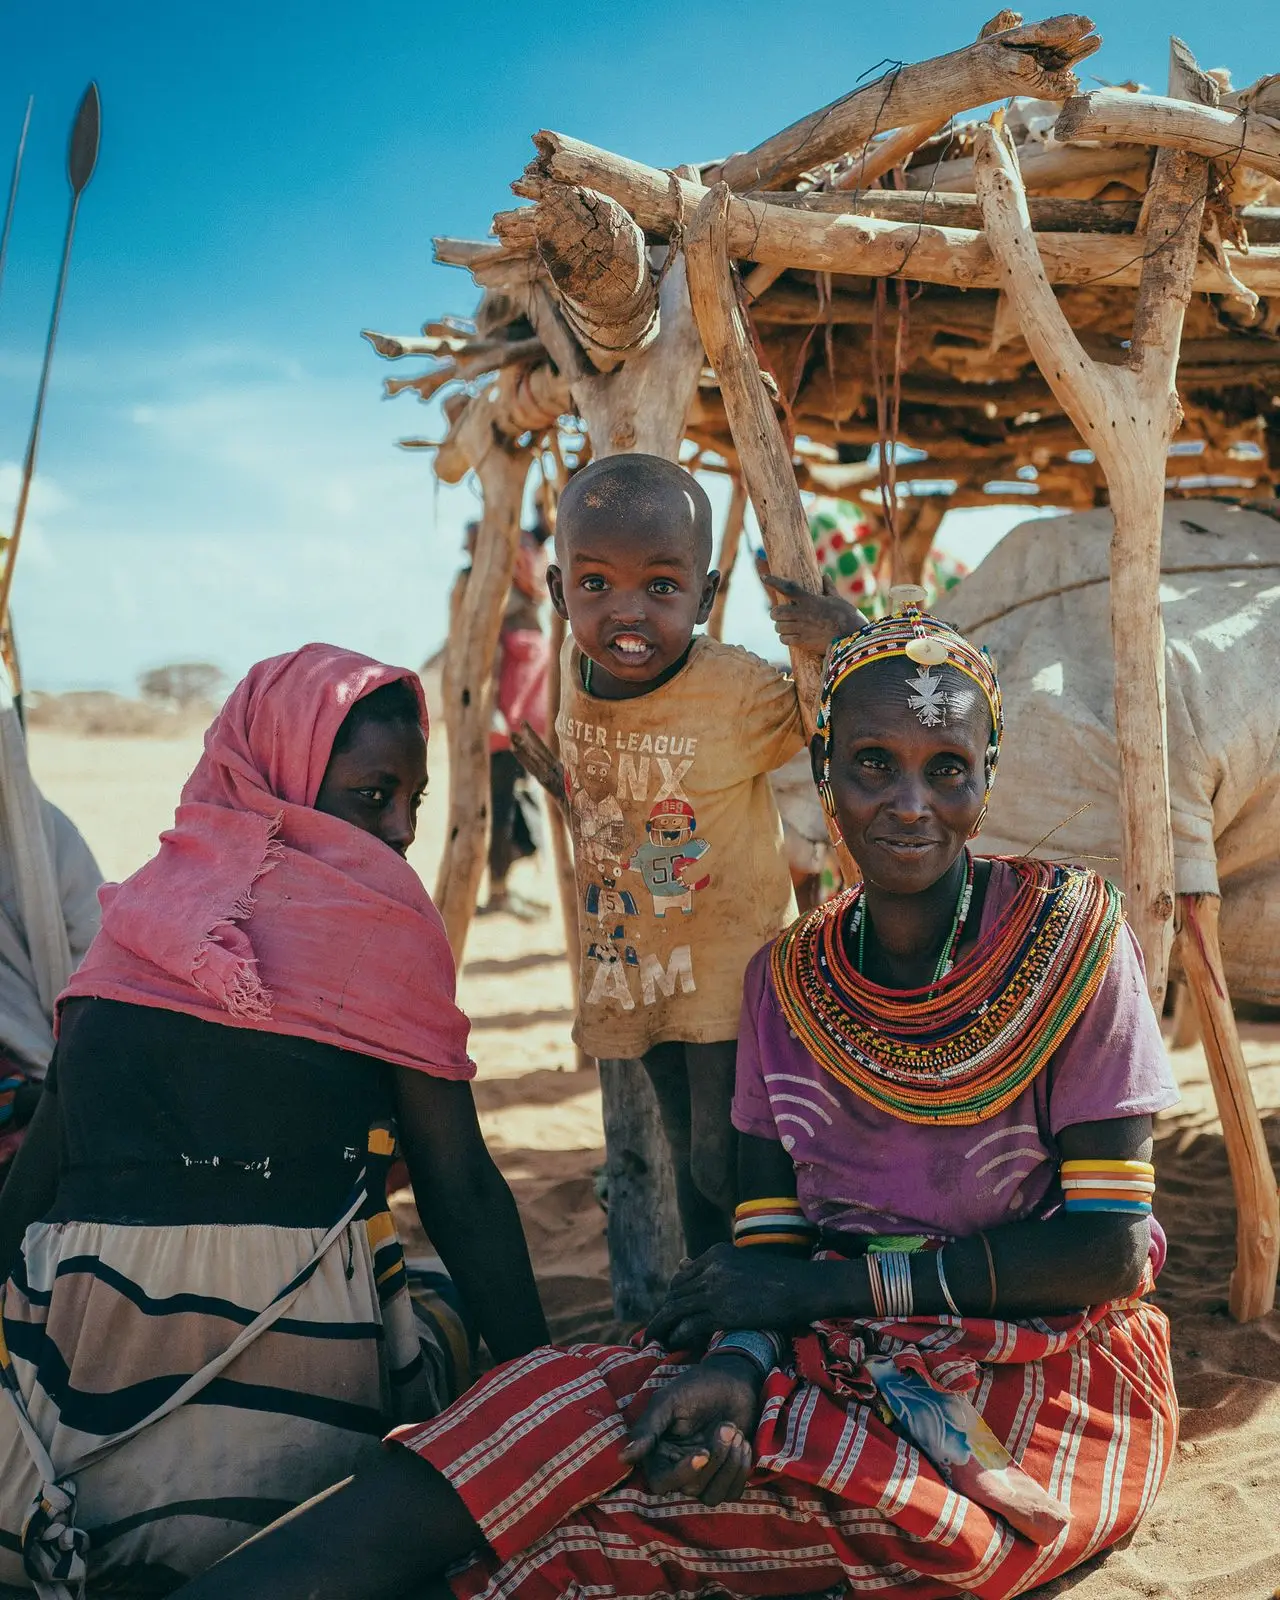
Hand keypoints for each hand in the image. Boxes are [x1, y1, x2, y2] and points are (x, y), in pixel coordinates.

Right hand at [620, 1357, 759, 1504]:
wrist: (731, 1380)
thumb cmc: (697, 1387)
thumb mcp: (668, 1401)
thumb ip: (648, 1428)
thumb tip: (623, 1457)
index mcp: (659, 1453)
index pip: (661, 1483)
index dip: (682, 1474)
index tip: (703, 1453)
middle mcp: (678, 1469)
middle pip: (691, 1490)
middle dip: (715, 1459)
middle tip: (726, 1427)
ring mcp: (704, 1476)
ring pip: (712, 1496)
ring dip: (729, 1466)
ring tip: (735, 1432)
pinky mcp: (726, 1477)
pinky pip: (732, 1493)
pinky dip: (741, 1470)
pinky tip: (743, 1443)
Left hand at [648, 1243, 814, 1349]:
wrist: (803, 1287)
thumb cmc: (780, 1277)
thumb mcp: (742, 1263)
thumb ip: (715, 1267)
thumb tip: (682, 1264)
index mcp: (715, 1253)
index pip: (682, 1277)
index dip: (673, 1297)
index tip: (669, 1312)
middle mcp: (711, 1267)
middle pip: (675, 1293)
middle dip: (663, 1313)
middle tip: (655, 1330)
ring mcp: (715, 1288)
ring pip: (676, 1309)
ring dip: (663, 1326)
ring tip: (656, 1340)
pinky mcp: (722, 1311)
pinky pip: (689, 1324)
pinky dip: (678, 1335)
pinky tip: (674, 1344)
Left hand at [762, 572, 867, 651]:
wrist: (852, 639)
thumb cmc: (848, 617)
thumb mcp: (838, 600)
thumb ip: (829, 588)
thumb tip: (825, 576)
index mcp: (810, 600)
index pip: (787, 588)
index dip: (774, 581)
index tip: (764, 577)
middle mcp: (802, 614)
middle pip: (776, 612)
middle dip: (775, 613)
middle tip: (780, 614)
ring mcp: (801, 629)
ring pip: (778, 627)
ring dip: (780, 626)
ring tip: (786, 626)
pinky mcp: (803, 643)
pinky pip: (784, 640)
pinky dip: (785, 638)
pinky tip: (790, 637)